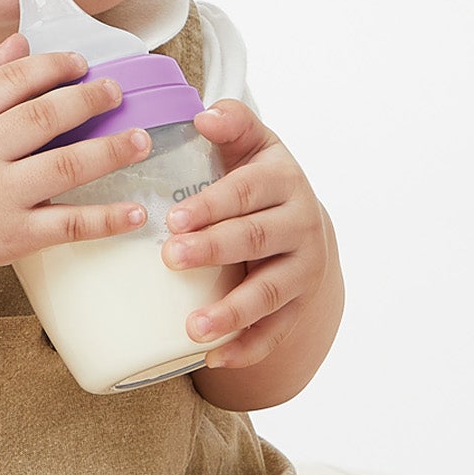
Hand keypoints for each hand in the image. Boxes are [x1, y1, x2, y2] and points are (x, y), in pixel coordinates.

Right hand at [0, 32, 155, 282]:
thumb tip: (21, 40)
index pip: (12, 81)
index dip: (52, 66)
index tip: (82, 63)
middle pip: (43, 118)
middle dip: (87, 100)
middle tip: (116, 92)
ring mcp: (0, 197)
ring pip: (64, 167)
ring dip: (109, 151)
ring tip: (141, 139)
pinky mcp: (18, 235)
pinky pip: (69, 225)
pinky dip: (106, 219)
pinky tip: (136, 210)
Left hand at [162, 101, 331, 368]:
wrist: (302, 218)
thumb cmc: (257, 178)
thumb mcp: (250, 145)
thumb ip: (232, 124)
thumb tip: (203, 115)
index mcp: (283, 180)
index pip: (247, 192)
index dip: (212, 205)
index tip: (174, 218)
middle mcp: (300, 223)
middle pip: (256, 240)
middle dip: (214, 250)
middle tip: (170, 258)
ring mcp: (303, 267)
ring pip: (270, 292)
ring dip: (232, 311)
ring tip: (193, 327)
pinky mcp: (301, 304)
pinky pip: (277, 331)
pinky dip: (248, 348)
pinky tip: (215, 359)